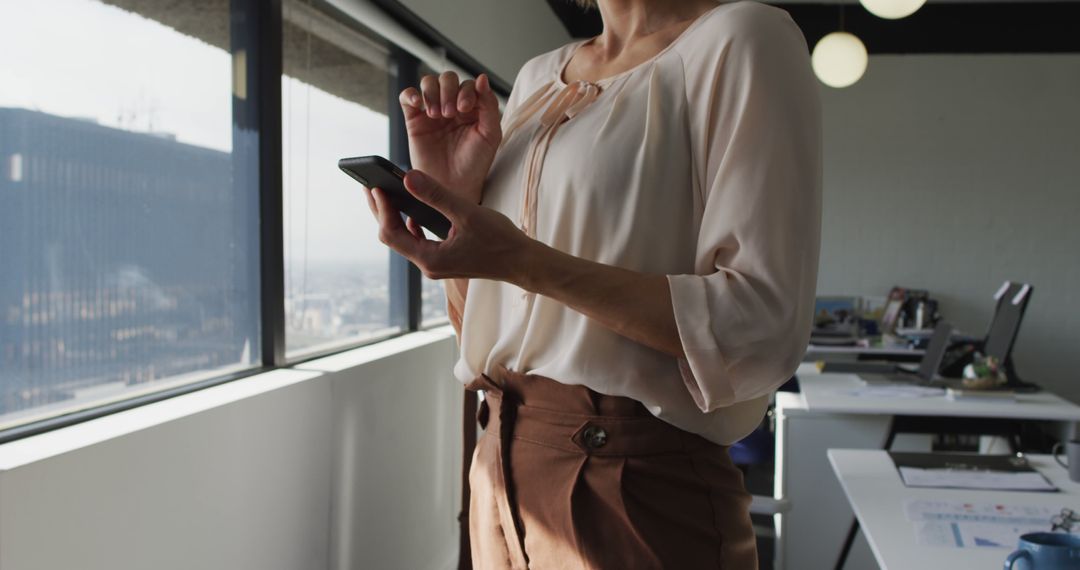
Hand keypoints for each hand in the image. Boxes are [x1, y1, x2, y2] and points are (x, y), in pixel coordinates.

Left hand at [363, 169, 532, 283]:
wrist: (523, 263)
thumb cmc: (500, 241)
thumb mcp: (467, 212)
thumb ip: (436, 195)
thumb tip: (407, 177)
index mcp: (430, 258)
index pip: (390, 233)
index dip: (381, 209)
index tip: (376, 186)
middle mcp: (429, 264)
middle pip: (392, 237)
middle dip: (382, 211)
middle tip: (372, 185)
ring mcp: (436, 263)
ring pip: (404, 238)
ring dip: (395, 216)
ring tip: (388, 194)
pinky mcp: (445, 258)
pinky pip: (419, 241)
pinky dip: (412, 224)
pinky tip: (415, 211)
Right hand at [399, 72, 500, 204]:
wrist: (453, 189)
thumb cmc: (474, 165)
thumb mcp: (489, 135)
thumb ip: (489, 106)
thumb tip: (482, 78)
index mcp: (473, 108)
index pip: (469, 84)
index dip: (466, 91)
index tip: (464, 109)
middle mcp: (453, 106)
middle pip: (447, 78)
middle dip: (448, 91)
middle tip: (449, 113)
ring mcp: (432, 112)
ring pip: (428, 83)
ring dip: (432, 93)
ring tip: (436, 115)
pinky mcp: (414, 120)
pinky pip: (408, 97)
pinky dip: (410, 94)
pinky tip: (417, 103)